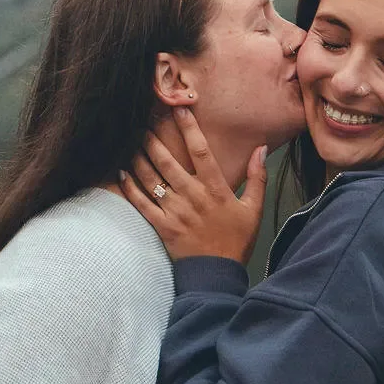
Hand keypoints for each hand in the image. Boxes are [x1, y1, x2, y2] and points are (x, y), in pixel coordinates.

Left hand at [121, 109, 267, 263]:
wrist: (217, 274)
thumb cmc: (237, 240)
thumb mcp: (254, 209)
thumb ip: (257, 177)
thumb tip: (261, 149)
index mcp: (216, 190)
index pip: (201, 151)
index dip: (189, 128)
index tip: (179, 109)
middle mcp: (193, 196)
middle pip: (168, 161)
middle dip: (154, 139)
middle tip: (143, 122)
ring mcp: (175, 211)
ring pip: (152, 179)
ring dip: (139, 158)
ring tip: (131, 142)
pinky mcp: (162, 226)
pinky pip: (142, 203)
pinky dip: (130, 187)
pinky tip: (122, 173)